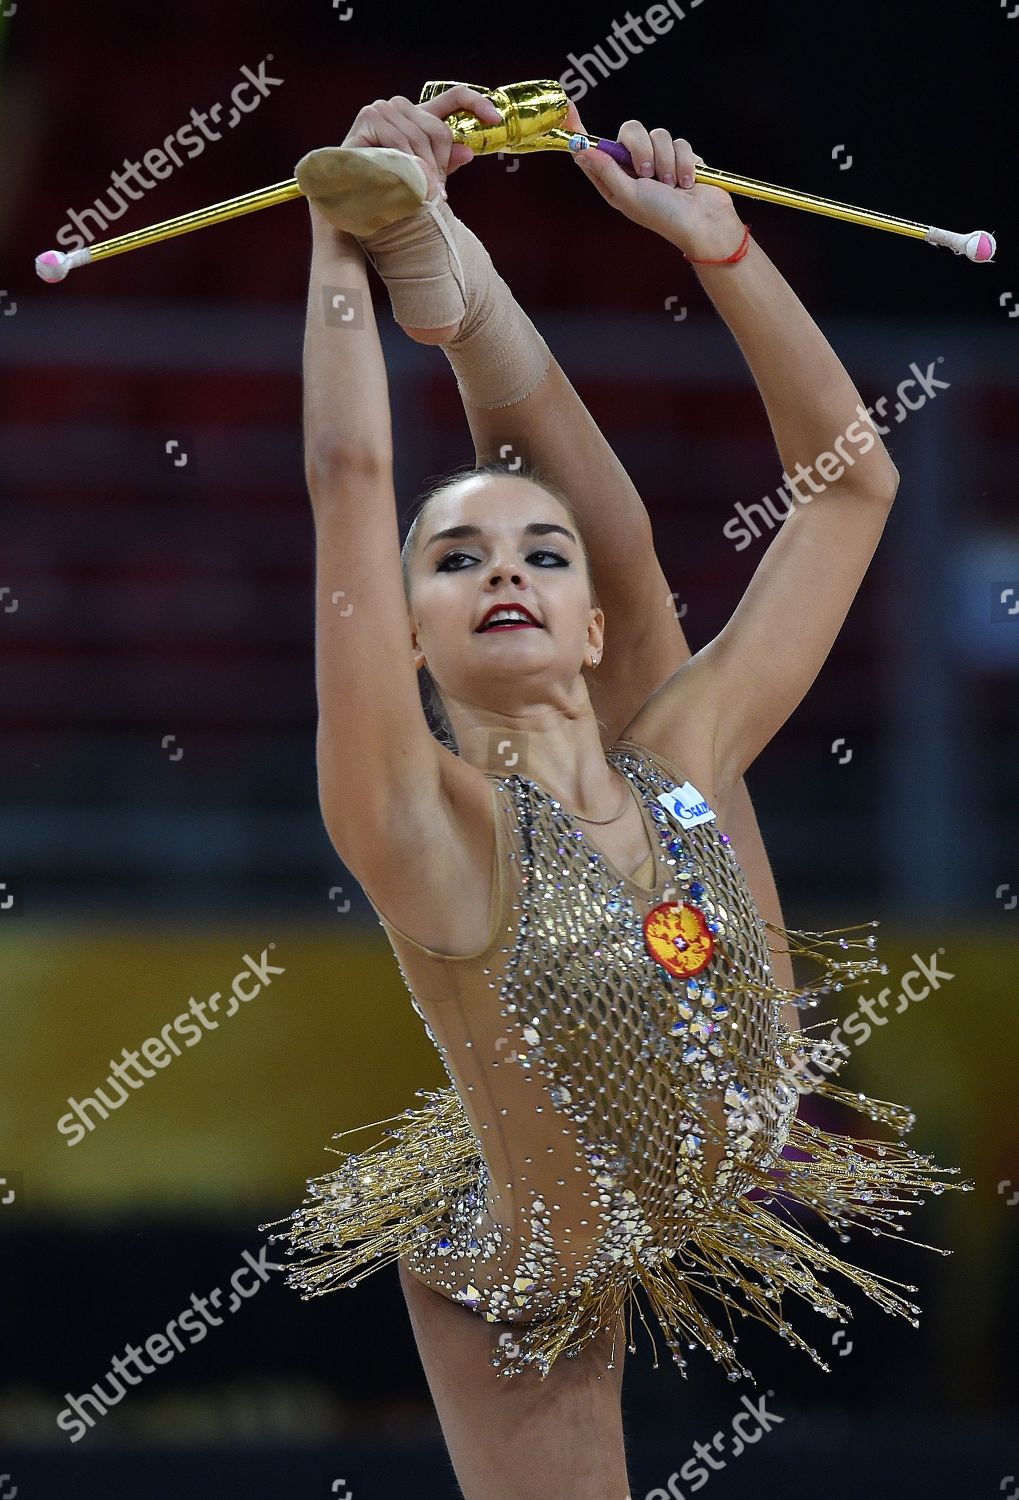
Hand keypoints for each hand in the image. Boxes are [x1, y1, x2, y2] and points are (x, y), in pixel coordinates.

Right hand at [341, 86, 503, 201]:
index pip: (453, 98)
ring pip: (421, 138)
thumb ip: (444, 164)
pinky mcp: (368, 119)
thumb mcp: (421, 179)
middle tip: (437, 194)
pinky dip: (408, 166)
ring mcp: (382, 110)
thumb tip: (468, 152)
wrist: (347, 204)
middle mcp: (399, 107)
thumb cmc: (382, 193)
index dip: (477, 103)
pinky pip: (401, 143)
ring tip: (422, 196)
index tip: (495, 120)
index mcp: (417, 118)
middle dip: (441, 165)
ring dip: (424, 172)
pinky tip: (406, 182)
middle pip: (438, 129)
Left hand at [573, 119, 743, 258]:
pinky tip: (686, 182)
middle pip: (629, 131)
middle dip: (642, 148)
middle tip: (647, 173)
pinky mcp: (680, 155)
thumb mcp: (628, 195)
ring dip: (666, 161)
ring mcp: (658, 159)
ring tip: (671, 185)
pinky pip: (679, 141)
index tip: (570, 107)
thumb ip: (606, 170)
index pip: (593, 149)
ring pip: (658, 134)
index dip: (581, 129)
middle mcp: (633, 167)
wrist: (703, 221)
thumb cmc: (663, 216)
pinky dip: (684, 163)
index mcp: (615, 179)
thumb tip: (581, 150)